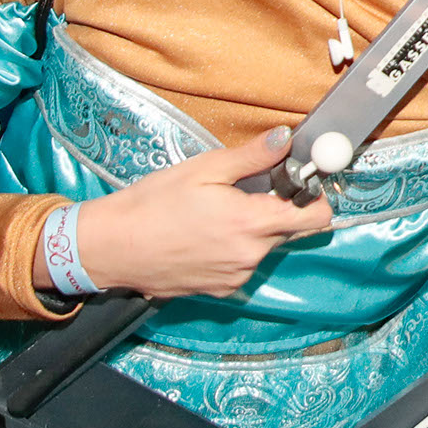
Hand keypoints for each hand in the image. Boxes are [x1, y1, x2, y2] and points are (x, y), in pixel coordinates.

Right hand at [66, 128, 334, 298]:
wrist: (109, 248)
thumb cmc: (151, 205)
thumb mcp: (203, 170)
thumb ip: (251, 157)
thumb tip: (286, 138)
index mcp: (252, 224)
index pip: (317, 219)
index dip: (314, 198)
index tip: (298, 182)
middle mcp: (251, 256)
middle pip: (291, 231)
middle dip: (281, 209)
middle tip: (251, 190)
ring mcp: (236, 277)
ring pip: (265, 248)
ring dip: (254, 229)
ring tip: (218, 212)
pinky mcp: (219, 290)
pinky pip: (243, 264)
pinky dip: (235, 248)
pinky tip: (205, 235)